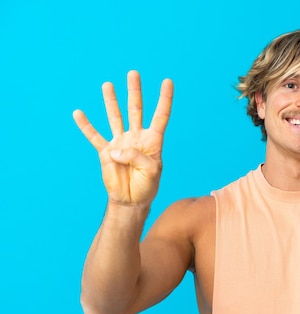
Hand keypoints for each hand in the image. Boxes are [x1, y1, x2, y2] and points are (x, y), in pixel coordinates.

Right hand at [74, 71, 173, 205]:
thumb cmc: (146, 186)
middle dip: (135, 92)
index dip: (164, 99)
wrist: (131, 200)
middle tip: (134, 73)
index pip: (160, 116)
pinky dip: (86, 125)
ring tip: (108, 85)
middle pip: (136, 110)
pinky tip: (78, 113)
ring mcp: (121, 142)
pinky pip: (94, 136)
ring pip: (115, 117)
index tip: (167, 81)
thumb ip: (136, 156)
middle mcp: (136, 137)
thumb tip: (115, 148)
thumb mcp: (151, 171)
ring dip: (111, 101)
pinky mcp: (106, 152)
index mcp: (153, 141)